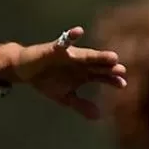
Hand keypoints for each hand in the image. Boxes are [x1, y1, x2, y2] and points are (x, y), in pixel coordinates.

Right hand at [0, 26, 126, 119]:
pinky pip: (63, 41)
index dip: (111, 80)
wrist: (25, 70)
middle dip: (108, 68)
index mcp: (84, 74)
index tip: (123, 84)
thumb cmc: (46, 80)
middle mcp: (80, 63)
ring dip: (97, 56)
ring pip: (86, 55)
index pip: (101, 76)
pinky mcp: (54, 49)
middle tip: (122, 70)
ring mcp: (69, 55)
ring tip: (111, 57)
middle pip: (98, 65)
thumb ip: (80, 105)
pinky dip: (70, 36)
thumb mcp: (64, 97)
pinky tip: (78, 31)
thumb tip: (98, 117)